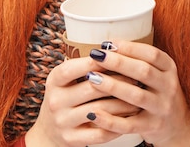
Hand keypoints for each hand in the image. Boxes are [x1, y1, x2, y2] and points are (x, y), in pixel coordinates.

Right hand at [25, 56, 140, 146]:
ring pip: (100, 110)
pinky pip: (101, 133)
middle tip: (137, 78)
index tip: (118, 56)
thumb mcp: (68, 80)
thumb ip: (86, 66)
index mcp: (54, 81)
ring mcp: (63, 122)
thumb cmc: (67, 97)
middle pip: (91, 88)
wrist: (49, 131)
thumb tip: (117, 51)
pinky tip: (130, 117)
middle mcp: (55, 101)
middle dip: (118, 82)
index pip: (73, 68)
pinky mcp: (71, 139)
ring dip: (123, 103)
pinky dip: (118, 124)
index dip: (96, 62)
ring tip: (139, 96)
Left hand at [85, 40, 189, 146]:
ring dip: (112, 86)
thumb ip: (139, 61)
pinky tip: (93, 113)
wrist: (177, 125)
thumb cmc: (157, 93)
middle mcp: (168, 87)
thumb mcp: (157, 74)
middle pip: (144, 72)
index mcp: (169, 69)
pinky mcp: (151, 127)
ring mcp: (161, 108)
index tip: (108, 43)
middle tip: (96, 56)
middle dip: (118, 62)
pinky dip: (109, 120)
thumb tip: (107, 47)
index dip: (130, 48)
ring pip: (136, 96)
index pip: (152, 54)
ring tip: (92, 78)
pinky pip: (128, 125)